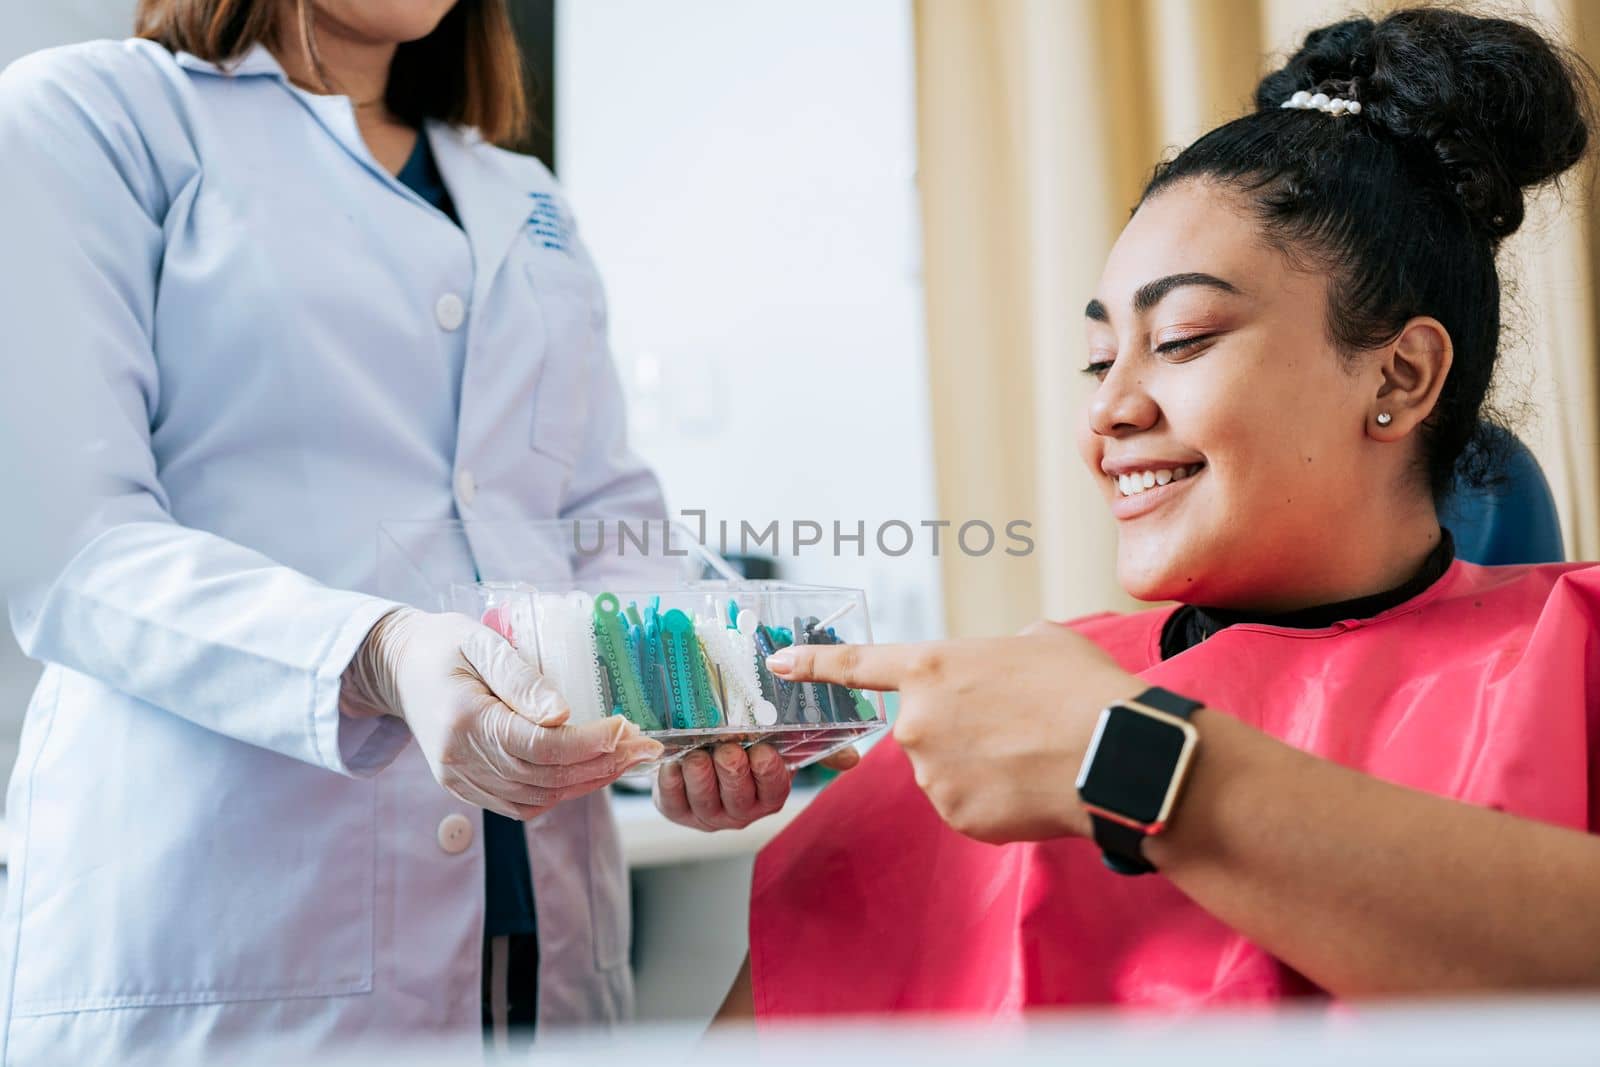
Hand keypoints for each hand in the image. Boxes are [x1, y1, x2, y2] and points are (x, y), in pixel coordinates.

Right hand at [342, 607, 663, 819]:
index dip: (589, 742)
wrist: (397, 667)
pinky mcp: (463, 787)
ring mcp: (459, 779)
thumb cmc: (444, 646)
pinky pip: (519, 804)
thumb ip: (522, 677)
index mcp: (464, 719)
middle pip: (544, 776)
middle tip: (644, 747)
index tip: (627, 728)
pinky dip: (558, 793)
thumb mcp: (481, 642)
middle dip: (601, 764)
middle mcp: (459, 759)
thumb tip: (564, 713)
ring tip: (626, 759)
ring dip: (587, 782)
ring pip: (537, 797)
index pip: (539, 745)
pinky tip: (586, 773)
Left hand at [653, 742, 860, 830]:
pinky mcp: (675, 810)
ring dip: (701, 776)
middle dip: (733, 772)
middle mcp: (739, 812)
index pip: (774, 791)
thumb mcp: (780, 745)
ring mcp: (706, 814)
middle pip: (738, 797)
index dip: (768, 773)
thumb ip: (812, 749)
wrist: (695, 750)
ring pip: (704, 800)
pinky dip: (672, 780)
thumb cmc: (744, 746)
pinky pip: (672, 801)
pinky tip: (673, 761)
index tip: (763, 751)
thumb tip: (852, 758)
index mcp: (768, 797)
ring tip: (698, 754)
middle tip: (728, 749)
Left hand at [766, 622, 1137, 843]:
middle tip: (1014, 727)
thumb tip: (1003, 668)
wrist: (1115, 755)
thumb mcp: (1038, 641)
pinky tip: (1032, 787)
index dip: (813, 663)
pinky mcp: (957, 818)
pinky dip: (996, 801)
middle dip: (959, 729)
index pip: (855, 666)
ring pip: (946, 771)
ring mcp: (933, 776)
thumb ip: (997, 653)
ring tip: (1033, 756)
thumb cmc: (1082, 689)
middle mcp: (917, 723)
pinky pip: (968, 806)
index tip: (778, 662)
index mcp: (931, 668)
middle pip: (924, 728)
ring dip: (979, 766)